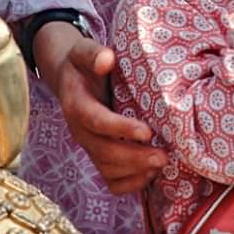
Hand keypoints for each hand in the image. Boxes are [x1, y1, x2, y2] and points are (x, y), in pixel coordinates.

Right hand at [32, 23, 166, 194]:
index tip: (147, 131)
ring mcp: (88, 145)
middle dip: (134, 157)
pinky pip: (109, 179)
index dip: (121, 128)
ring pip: (107, 169)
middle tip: (163, 156)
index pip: (98, 121)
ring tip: (161, 164)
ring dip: (134, 172)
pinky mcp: (97, 154)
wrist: (70, 77)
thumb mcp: (85, 51)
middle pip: (104, 152)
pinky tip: (150, 175)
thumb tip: (107, 59)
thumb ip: (95, 54)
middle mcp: (80, 131)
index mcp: (77, 105)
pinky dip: (128, 183)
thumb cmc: (83, 62)